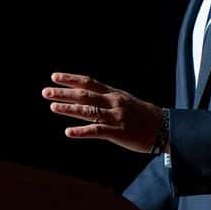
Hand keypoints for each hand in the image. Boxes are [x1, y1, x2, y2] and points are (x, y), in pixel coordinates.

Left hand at [42, 72, 163, 152]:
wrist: (164, 128)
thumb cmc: (142, 115)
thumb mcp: (124, 100)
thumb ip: (105, 98)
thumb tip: (85, 96)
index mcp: (113, 93)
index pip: (88, 82)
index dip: (71, 79)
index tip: (54, 76)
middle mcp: (113, 102)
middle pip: (84, 95)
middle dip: (64, 93)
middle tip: (46, 91)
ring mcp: (116, 117)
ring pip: (88, 111)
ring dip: (69, 109)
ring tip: (53, 107)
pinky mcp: (118, 133)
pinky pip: (97, 131)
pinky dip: (81, 132)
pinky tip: (68, 132)